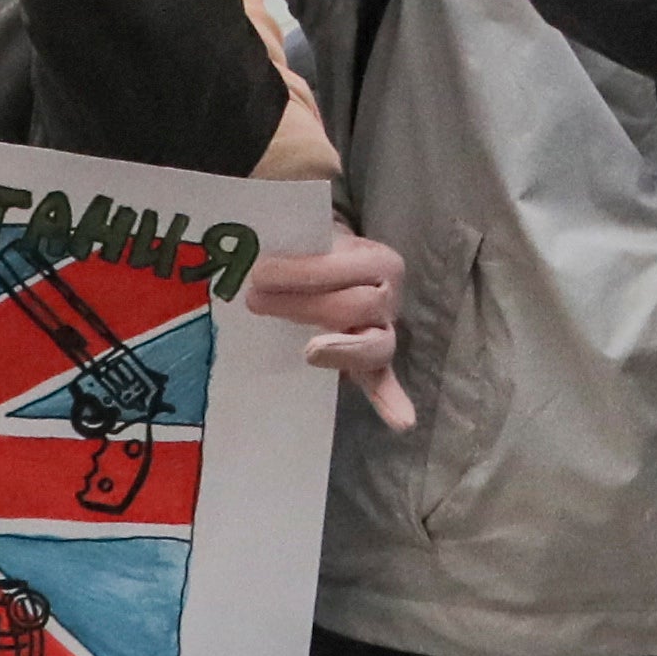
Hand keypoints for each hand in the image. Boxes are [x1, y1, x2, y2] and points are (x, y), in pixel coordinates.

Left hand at [248, 232, 418, 433]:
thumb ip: (298, 238)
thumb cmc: (313, 247)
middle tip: (255, 301)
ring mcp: (383, 330)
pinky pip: (384, 381)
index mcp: (378, 260)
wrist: (326, 257)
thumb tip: (258, 250)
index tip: (260, 271)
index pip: (342, 267)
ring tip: (307, 350)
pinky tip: (401, 423)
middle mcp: (388, 295)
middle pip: (355, 307)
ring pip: (373, 345)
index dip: (302, 271)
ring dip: (337, 349)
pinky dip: (392, 401)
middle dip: (303, 306)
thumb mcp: (312, 232)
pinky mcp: (372, 361)